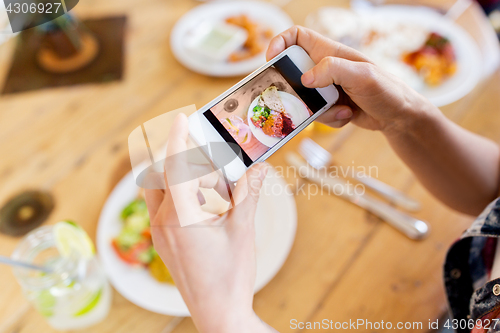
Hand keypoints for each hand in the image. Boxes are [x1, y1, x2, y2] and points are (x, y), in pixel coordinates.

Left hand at [145, 113, 273, 332]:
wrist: (218, 314)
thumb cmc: (229, 277)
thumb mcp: (242, 231)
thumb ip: (247, 195)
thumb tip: (259, 168)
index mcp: (181, 215)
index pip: (176, 166)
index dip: (178, 138)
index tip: (181, 117)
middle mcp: (163, 221)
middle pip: (163, 175)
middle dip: (183, 160)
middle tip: (211, 161)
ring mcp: (159, 234)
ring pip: (158, 191)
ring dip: (178, 179)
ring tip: (210, 186)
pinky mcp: (163, 243)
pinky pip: (162, 208)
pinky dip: (178, 197)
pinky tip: (205, 206)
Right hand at [266, 26, 434, 132]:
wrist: (400, 117)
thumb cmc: (387, 90)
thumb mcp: (362, 76)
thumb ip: (333, 70)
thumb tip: (305, 78)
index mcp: (329, 53)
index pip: (297, 37)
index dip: (280, 43)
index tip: (271, 60)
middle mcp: (325, 68)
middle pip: (293, 73)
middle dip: (296, 90)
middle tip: (302, 100)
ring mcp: (326, 88)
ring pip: (304, 99)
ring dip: (319, 110)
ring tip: (342, 109)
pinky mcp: (329, 106)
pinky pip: (316, 114)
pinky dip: (331, 119)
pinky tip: (349, 115)